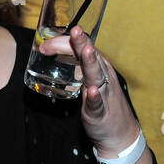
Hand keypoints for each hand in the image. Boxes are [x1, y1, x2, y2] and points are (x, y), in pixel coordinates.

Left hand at [38, 26, 139, 154]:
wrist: (119, 134)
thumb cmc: (102, 101)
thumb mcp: (88, 79)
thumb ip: (76, 65)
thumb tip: (52, 51)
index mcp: (97, 67)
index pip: (82, 49)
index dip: (64, 44)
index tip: (43, 44)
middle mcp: (102, 76)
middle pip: (91, 56)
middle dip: (81, 43)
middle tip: (74, 29)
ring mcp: (103, 94)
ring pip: (97, 75)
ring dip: (91, 63)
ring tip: (86, 51)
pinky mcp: (101, 112)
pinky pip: (98, 103)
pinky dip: (95, 97)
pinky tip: (92, 90)